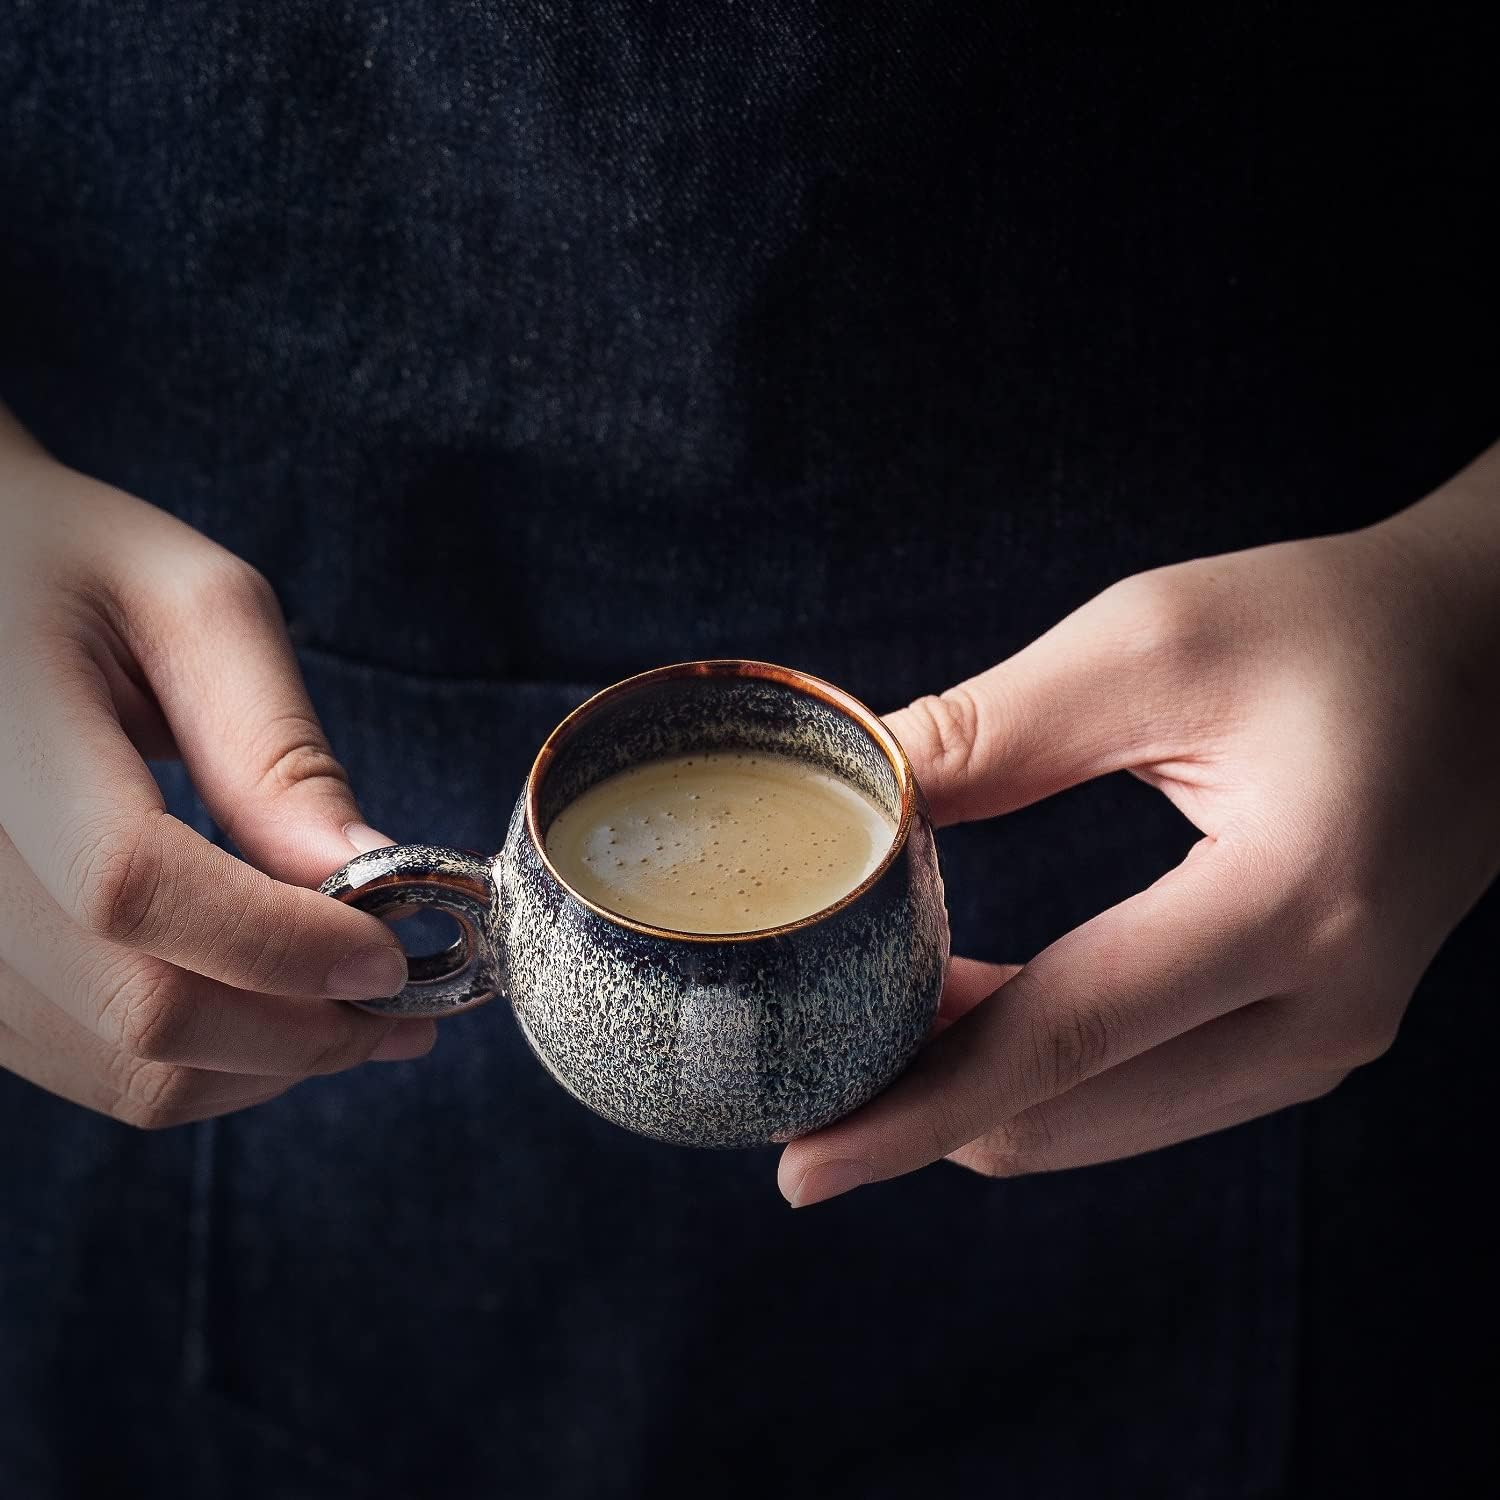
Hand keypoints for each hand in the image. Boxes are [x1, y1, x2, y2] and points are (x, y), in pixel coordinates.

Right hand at [0, 405, 432, 1127]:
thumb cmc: (66, 564)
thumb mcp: (191, 611)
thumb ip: (274, 752)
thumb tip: (373, 881)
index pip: (132, 886)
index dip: (279, 942)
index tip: (392, 957)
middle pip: (132, 1009)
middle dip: (301, 1032)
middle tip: (405, 1015)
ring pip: (111, 1065)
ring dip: (258, 1065)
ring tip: (351, 1017)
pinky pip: (78, 1061)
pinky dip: (194, 1061)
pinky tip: (263, 1012)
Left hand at [779, 443, 1499, 1203]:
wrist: (1493, 650)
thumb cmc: (1332, 624)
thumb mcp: (1152, 643)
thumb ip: (991, 733)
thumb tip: (851, 804)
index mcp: (1290, 904)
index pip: (1061, 1042)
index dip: (915, 1109)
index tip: (800, 1165)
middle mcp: (1322, 1010)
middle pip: (1068, 1113)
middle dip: (921, 1107)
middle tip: (799, 1061)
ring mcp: (1324, 1039)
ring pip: (1099, 1122)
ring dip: (974, 1091)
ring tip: (861, 1027)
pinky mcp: (1306, 1033)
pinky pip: (1142, 1093)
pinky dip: (1039, 1073)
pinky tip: (961, 1014)